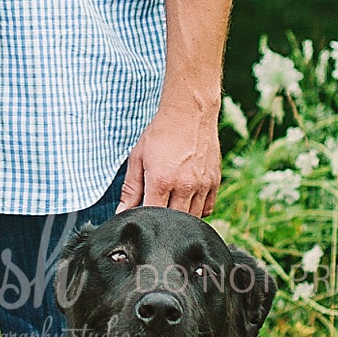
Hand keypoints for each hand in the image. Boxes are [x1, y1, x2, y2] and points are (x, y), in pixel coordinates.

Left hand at [120, 99, 221, 215]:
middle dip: (162, 224)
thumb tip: (122, 212)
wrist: (189, 113)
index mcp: (161, 181)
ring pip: (193, 219)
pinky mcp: (214, 182)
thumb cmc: (161, 133)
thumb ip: (131, 188)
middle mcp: (184, 186)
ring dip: (180, 219)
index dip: (145, 221)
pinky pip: (207, 209)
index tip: (140, 218)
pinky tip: (186, 202)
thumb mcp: (138, 157)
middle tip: (155, 214)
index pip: (152, 217)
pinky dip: (196, 211)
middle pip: (174, 223)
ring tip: (170, 206)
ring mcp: (202, 185)